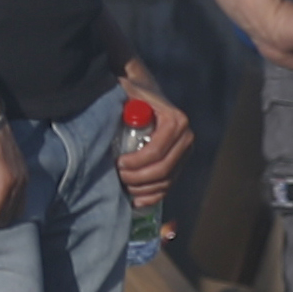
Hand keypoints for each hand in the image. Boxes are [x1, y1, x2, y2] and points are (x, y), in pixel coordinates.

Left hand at [115, 81, 192, 211]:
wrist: (147, 94)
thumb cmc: (134, 93)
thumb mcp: (128, 92)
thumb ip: (122, 100)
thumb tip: (106, 118)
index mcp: (176, 121)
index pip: (156, 151)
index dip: (136, 162)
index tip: (117, 162)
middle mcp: (186, 137)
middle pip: (162, 169)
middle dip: (137, 178)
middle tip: (117, 176)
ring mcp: (185, 152)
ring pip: (165, 181)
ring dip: (142, 189)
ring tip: (122, 185)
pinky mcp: (180, 164)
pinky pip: (168, 186)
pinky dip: (152, 196)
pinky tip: (135, 199)